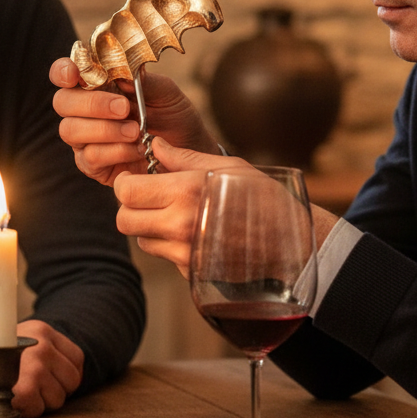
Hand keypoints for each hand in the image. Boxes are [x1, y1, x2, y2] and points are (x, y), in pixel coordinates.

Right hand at [50, 57, 216, 184]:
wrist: (189, 153)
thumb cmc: (174, 118)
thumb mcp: (166, 93)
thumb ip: (143, 81)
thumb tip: (121, 73)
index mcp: (96, 85)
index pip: (65, 74)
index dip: (63, 71)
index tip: (74, 74)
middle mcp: (83, 111)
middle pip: (62, 102)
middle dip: (92, 104)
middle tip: (124, 108)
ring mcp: (85, 139)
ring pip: (71, 130)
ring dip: (106, 130)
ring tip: (136, 132)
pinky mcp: (92, 166)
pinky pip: (90, 157)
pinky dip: (115, 152)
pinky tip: (137, 150)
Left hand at [114, 139, 251, 276]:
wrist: (291, 241)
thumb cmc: (262, 197)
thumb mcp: (225, 167)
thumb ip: (183, 157)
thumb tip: (156, 145)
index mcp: (185, 192)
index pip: (126, 192)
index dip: (126, 184)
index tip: (137, 180)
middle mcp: (180, 225)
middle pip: (125, 220)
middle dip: (132, 208)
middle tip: (150, 198)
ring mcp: (185, 253)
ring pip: (142, 241)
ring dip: (150, 228)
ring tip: (176, 215)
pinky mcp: (191, 272)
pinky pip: (165, 257)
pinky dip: (170, 246)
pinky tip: (194, 233)